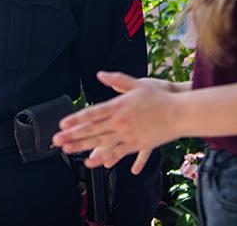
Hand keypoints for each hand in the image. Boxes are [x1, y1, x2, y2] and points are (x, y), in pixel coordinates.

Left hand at [53, 71, 180, 173]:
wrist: (179, 113)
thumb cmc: (159, 97)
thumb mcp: (137, 84)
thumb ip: (117, 80)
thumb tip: (100, 74)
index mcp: (119, 106)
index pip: (93, 113)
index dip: (76, 119)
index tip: (63, 123)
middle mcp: (120, 122)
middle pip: (93, 130)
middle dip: (73, 135)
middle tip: (57, 140)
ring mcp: (128, 135)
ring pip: (101, 143)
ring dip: (83, 147)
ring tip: (68, 150)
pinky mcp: (136, 144)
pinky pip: (116, 153)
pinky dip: (103, 158)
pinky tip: (92, 162)